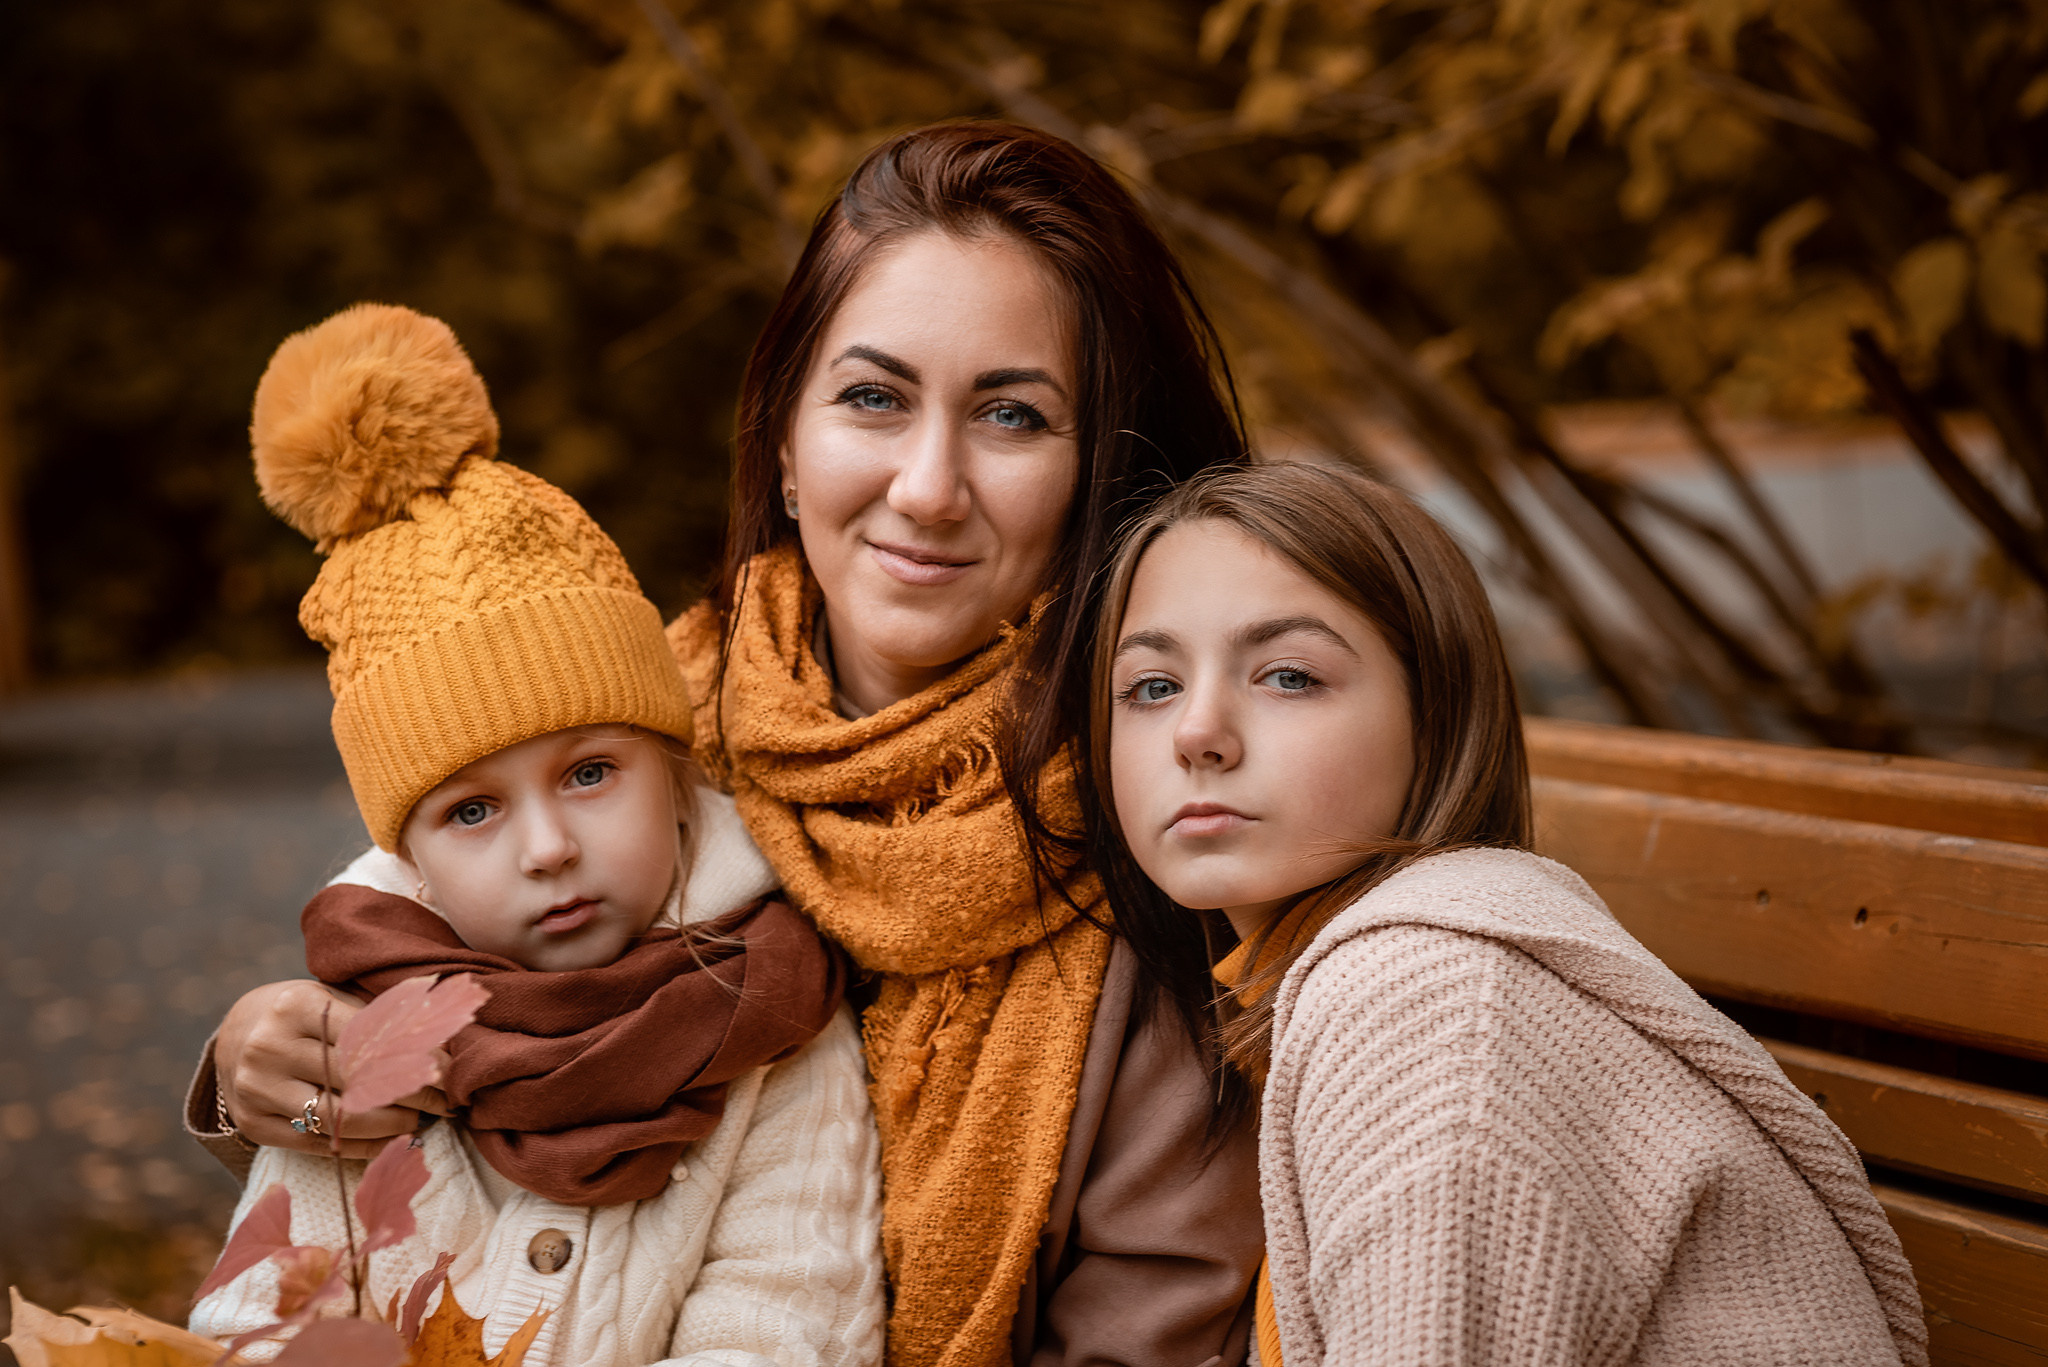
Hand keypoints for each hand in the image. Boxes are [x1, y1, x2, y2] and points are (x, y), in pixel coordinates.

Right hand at [215, 979, 450, 1157]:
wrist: (235, 1034)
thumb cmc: (302, 1014)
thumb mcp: (332, 998)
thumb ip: (378, 1017)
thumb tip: (444, 1041)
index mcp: (296, 1006)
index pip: (369, 1037)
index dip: (415, 1055)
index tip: (449, 1070)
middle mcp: (269, 1048)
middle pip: (356, 1079)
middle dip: (410, 1093)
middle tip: (445, 1101)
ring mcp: (256, 1089)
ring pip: (337, 1118)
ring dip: (388, 1124)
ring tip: (420, 1120)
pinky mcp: (252, 1124)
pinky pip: (317, 1144)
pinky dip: (360, 1145)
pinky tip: (390, 1140)